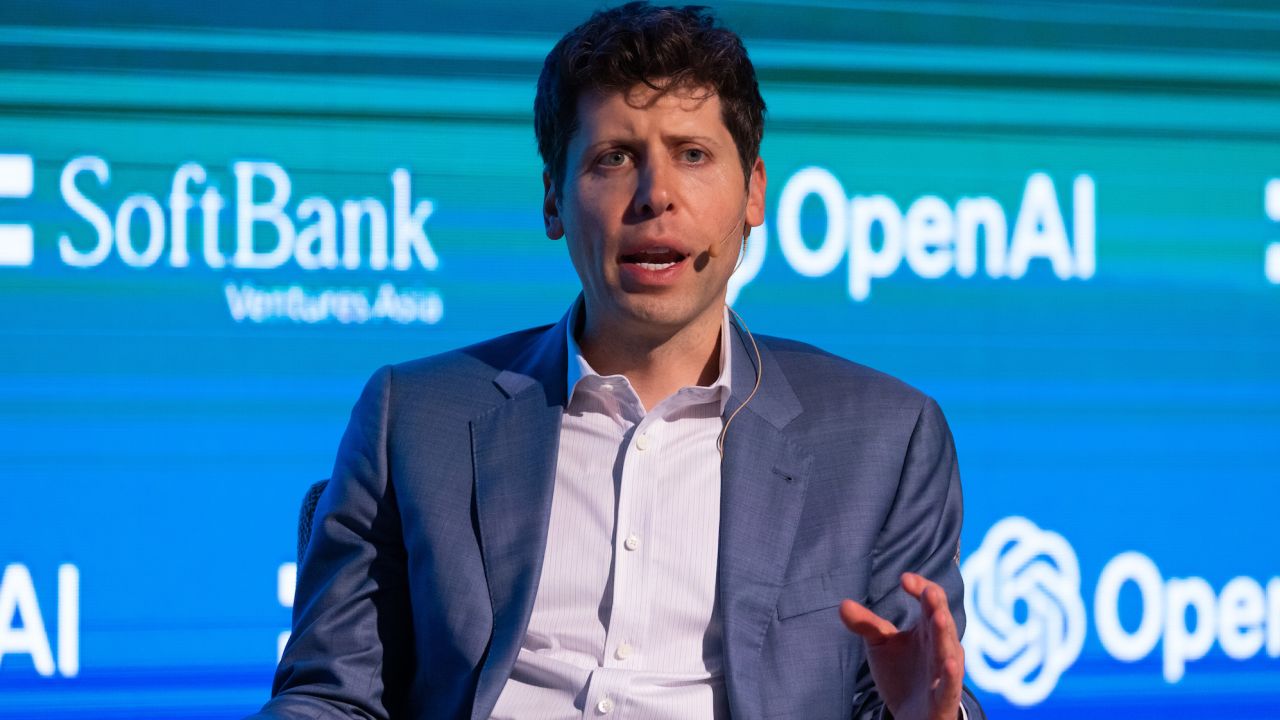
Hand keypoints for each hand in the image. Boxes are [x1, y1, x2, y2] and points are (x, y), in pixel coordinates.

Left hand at [839, 572, 963, 719]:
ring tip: (938, 617)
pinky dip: (951, 675)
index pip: (930, 600)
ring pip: (948, 649)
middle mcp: (940, 645)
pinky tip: (949, 663)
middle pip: (941, 620)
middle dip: (935, 605)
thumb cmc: (900, 673)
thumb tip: (842, 604)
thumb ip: (865, 624)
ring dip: (944, 633)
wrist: (911, 715)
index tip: (904, 579)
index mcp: (927, 628)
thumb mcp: (881, 644)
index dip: (920, 587)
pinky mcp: (944, 697)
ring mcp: (944, 671)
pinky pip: (950, 685)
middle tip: (927, 591)